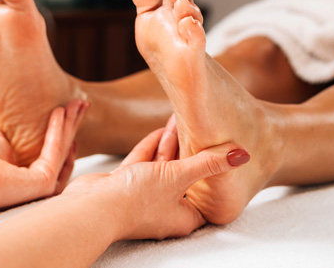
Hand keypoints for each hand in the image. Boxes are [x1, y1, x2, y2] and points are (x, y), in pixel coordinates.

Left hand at [0, 99, 87, 210]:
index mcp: (30, 179)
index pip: (54, 154)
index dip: (63, 133)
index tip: (67, 113)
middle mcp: (40, 186)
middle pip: (63, 150)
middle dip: (73, 124)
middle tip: (83, 103)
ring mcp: (44, 188)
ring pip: (63, 150)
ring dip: (70, 124)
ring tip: (77, 102)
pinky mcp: (44, 184)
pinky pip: (54, 152)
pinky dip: (57, 131)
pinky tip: (58, 112)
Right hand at [63, 118, 249, 240]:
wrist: (91, 209)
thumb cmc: (136, 200)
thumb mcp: (178, 176)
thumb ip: (209, 164)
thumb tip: (242, 155)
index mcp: (185, 216)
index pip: (207, 189)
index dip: (215, 166)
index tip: (222, 142)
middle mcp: (166, 209)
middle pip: (186, 174)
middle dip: (193, 147)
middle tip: (203, 122)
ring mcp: (144, 198)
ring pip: (164, 166)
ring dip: (173, 142)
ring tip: (183, 117)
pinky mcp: (126, 186)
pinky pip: (145, 163)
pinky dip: (154, 146)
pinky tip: (162, 129)